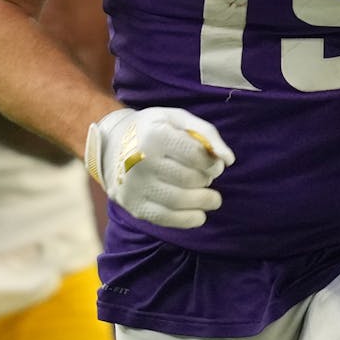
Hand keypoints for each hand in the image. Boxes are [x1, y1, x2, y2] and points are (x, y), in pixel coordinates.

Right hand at [84, 107, 234, 228]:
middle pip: (190, 179)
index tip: (213, 163)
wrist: (111, 145)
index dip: (212, 162)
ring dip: (204, 202)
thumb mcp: (177, 119)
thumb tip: (229, 160)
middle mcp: (140, 161)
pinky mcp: (133, 206)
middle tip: (208, 177)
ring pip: (181, 201)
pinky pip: (167, 219)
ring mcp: (135, 186)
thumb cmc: (153, 130)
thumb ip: (207, 134)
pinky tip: (199, 214)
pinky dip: (189, 220)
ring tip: (212, 198)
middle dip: (207, 180)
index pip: (197, 155)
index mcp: (154, 135)